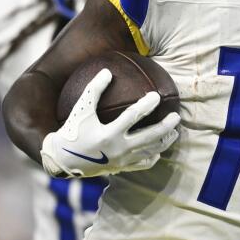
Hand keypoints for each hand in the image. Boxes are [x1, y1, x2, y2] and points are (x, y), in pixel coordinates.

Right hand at [40, 68, 179, 177]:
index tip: (157, 95)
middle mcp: (118, 149)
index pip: (133, 117)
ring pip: (151, 152)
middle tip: (176, 116)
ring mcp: (122, 160)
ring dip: (165, 142)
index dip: (146, 105)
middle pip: (150, 137)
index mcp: (108, 134)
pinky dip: (153, 157)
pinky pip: (143, 164)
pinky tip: (159, 150)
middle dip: (166, 126)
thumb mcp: (80, 110)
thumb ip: (93, 90)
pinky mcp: (122, 168)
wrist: (63, 159)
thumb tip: (108, 71)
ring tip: (175, 132)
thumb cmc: (72, 131)